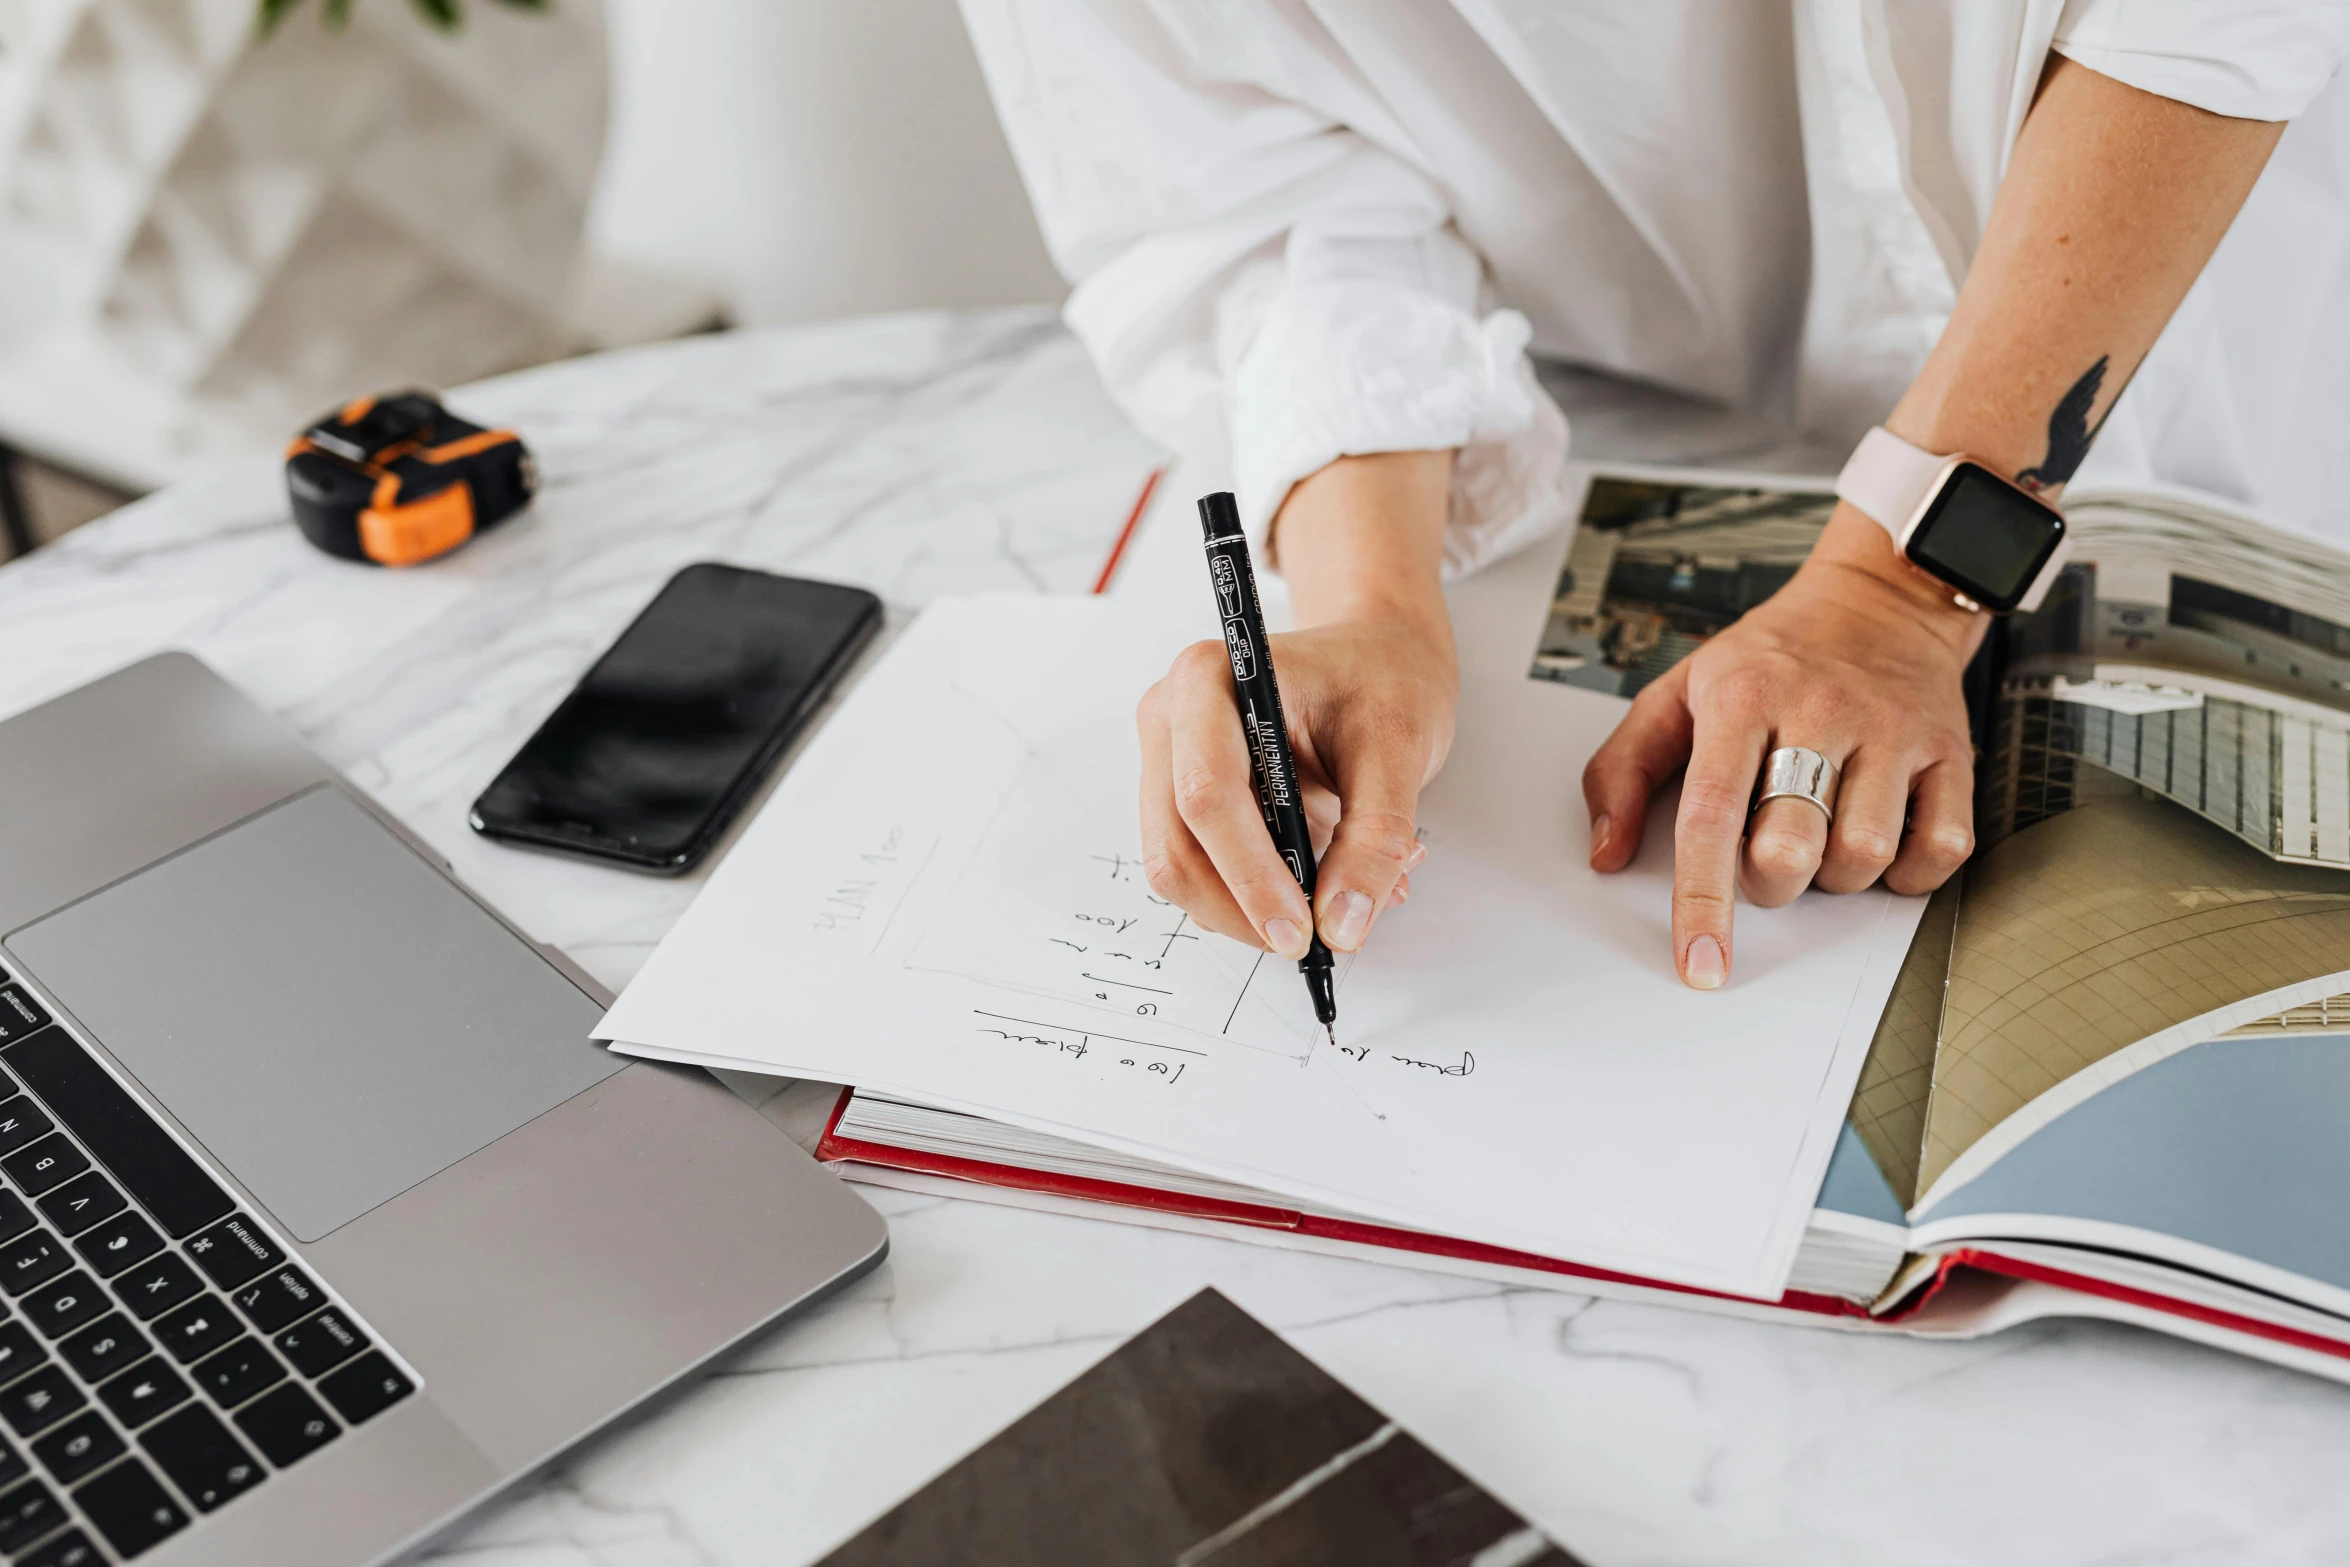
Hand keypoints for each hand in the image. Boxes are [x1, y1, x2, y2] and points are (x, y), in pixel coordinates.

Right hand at [1136, 450, 1455, 959]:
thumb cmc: (1382, 677)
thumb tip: (1341, 924)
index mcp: (1210, 679)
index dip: (1251, 874)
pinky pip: (1200, 867)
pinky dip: (1252, 894)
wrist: (1374, 654)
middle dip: (1243, 907)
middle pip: (1177, 844)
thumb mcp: (1398, 749)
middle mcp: (1170, 717)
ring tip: (1335, 898)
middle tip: (1314, 943)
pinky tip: (1314, 880)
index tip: (1302, 931)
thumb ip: (1373, 838)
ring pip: (1180, 868)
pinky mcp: (1180, 796)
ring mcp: (1167, 759)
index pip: (1208, 793)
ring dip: (1249, 907)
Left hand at [1581, 501, 1986, 989]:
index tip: (1698, 963)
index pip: (1711, 814)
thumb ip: (1623, 769)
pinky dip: (1910, 871)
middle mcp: (1821, 712)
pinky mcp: (1949, 751)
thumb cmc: (1769, 658)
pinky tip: (1880, 841)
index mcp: (1743, 699)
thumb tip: (1606, 853)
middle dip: (1769, 881)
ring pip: (1864, 855)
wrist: (1878, 600)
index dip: (1701, 900)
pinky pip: (1941, 847)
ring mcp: (1892, 732)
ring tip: (1819, 836)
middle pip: (1790, 848)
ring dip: (1835, 877)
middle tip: (1764, 851)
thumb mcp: (1675, 691)